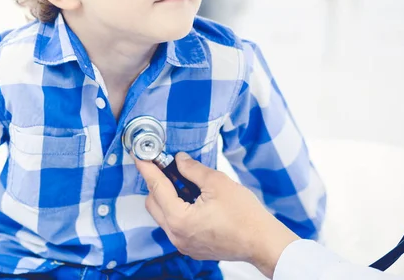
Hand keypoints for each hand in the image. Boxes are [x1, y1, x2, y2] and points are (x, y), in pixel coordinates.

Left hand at [135, 152, 299, 278]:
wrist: (262, 242)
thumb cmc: (245, 216)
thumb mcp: (217, 182)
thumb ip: (192, 169)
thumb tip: (179, 160)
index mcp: (179, 219)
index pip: (156, 187)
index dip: (147, 168)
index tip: (140, 156)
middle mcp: (176, 235)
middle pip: (153, 203)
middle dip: (156, 183)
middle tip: (166, 166)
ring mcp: (183, 244)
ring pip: (163, 215)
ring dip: (168, 197)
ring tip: (183, 182)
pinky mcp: (192, 247)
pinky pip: (175, 225)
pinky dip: (177, 210)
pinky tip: (192, 199)